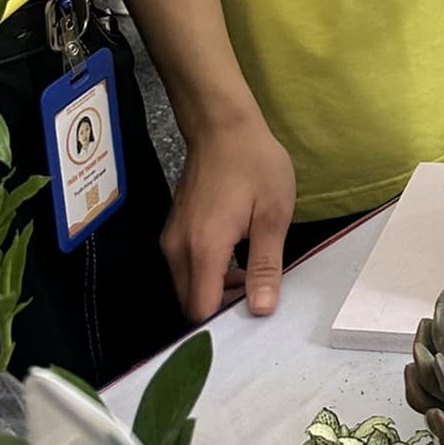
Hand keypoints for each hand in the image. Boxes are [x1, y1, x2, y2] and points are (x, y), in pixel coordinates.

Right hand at [164, 109, 294, 320]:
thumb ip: (265, 266)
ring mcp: (171, 238)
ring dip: (215, 286)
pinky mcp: (173, 229)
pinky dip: (206, 271)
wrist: (223, 126)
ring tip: (250, 265)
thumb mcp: (272, 215)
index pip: (200, 310)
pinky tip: (234, 250)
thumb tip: (262, 309)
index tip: (253, 308)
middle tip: (256, 284)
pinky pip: (184, 266)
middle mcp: (177, 249)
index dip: (226, 318)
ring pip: (186, 285)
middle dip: (221, 304)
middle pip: (190, 302)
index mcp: (202, 249)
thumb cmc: (254, 165)